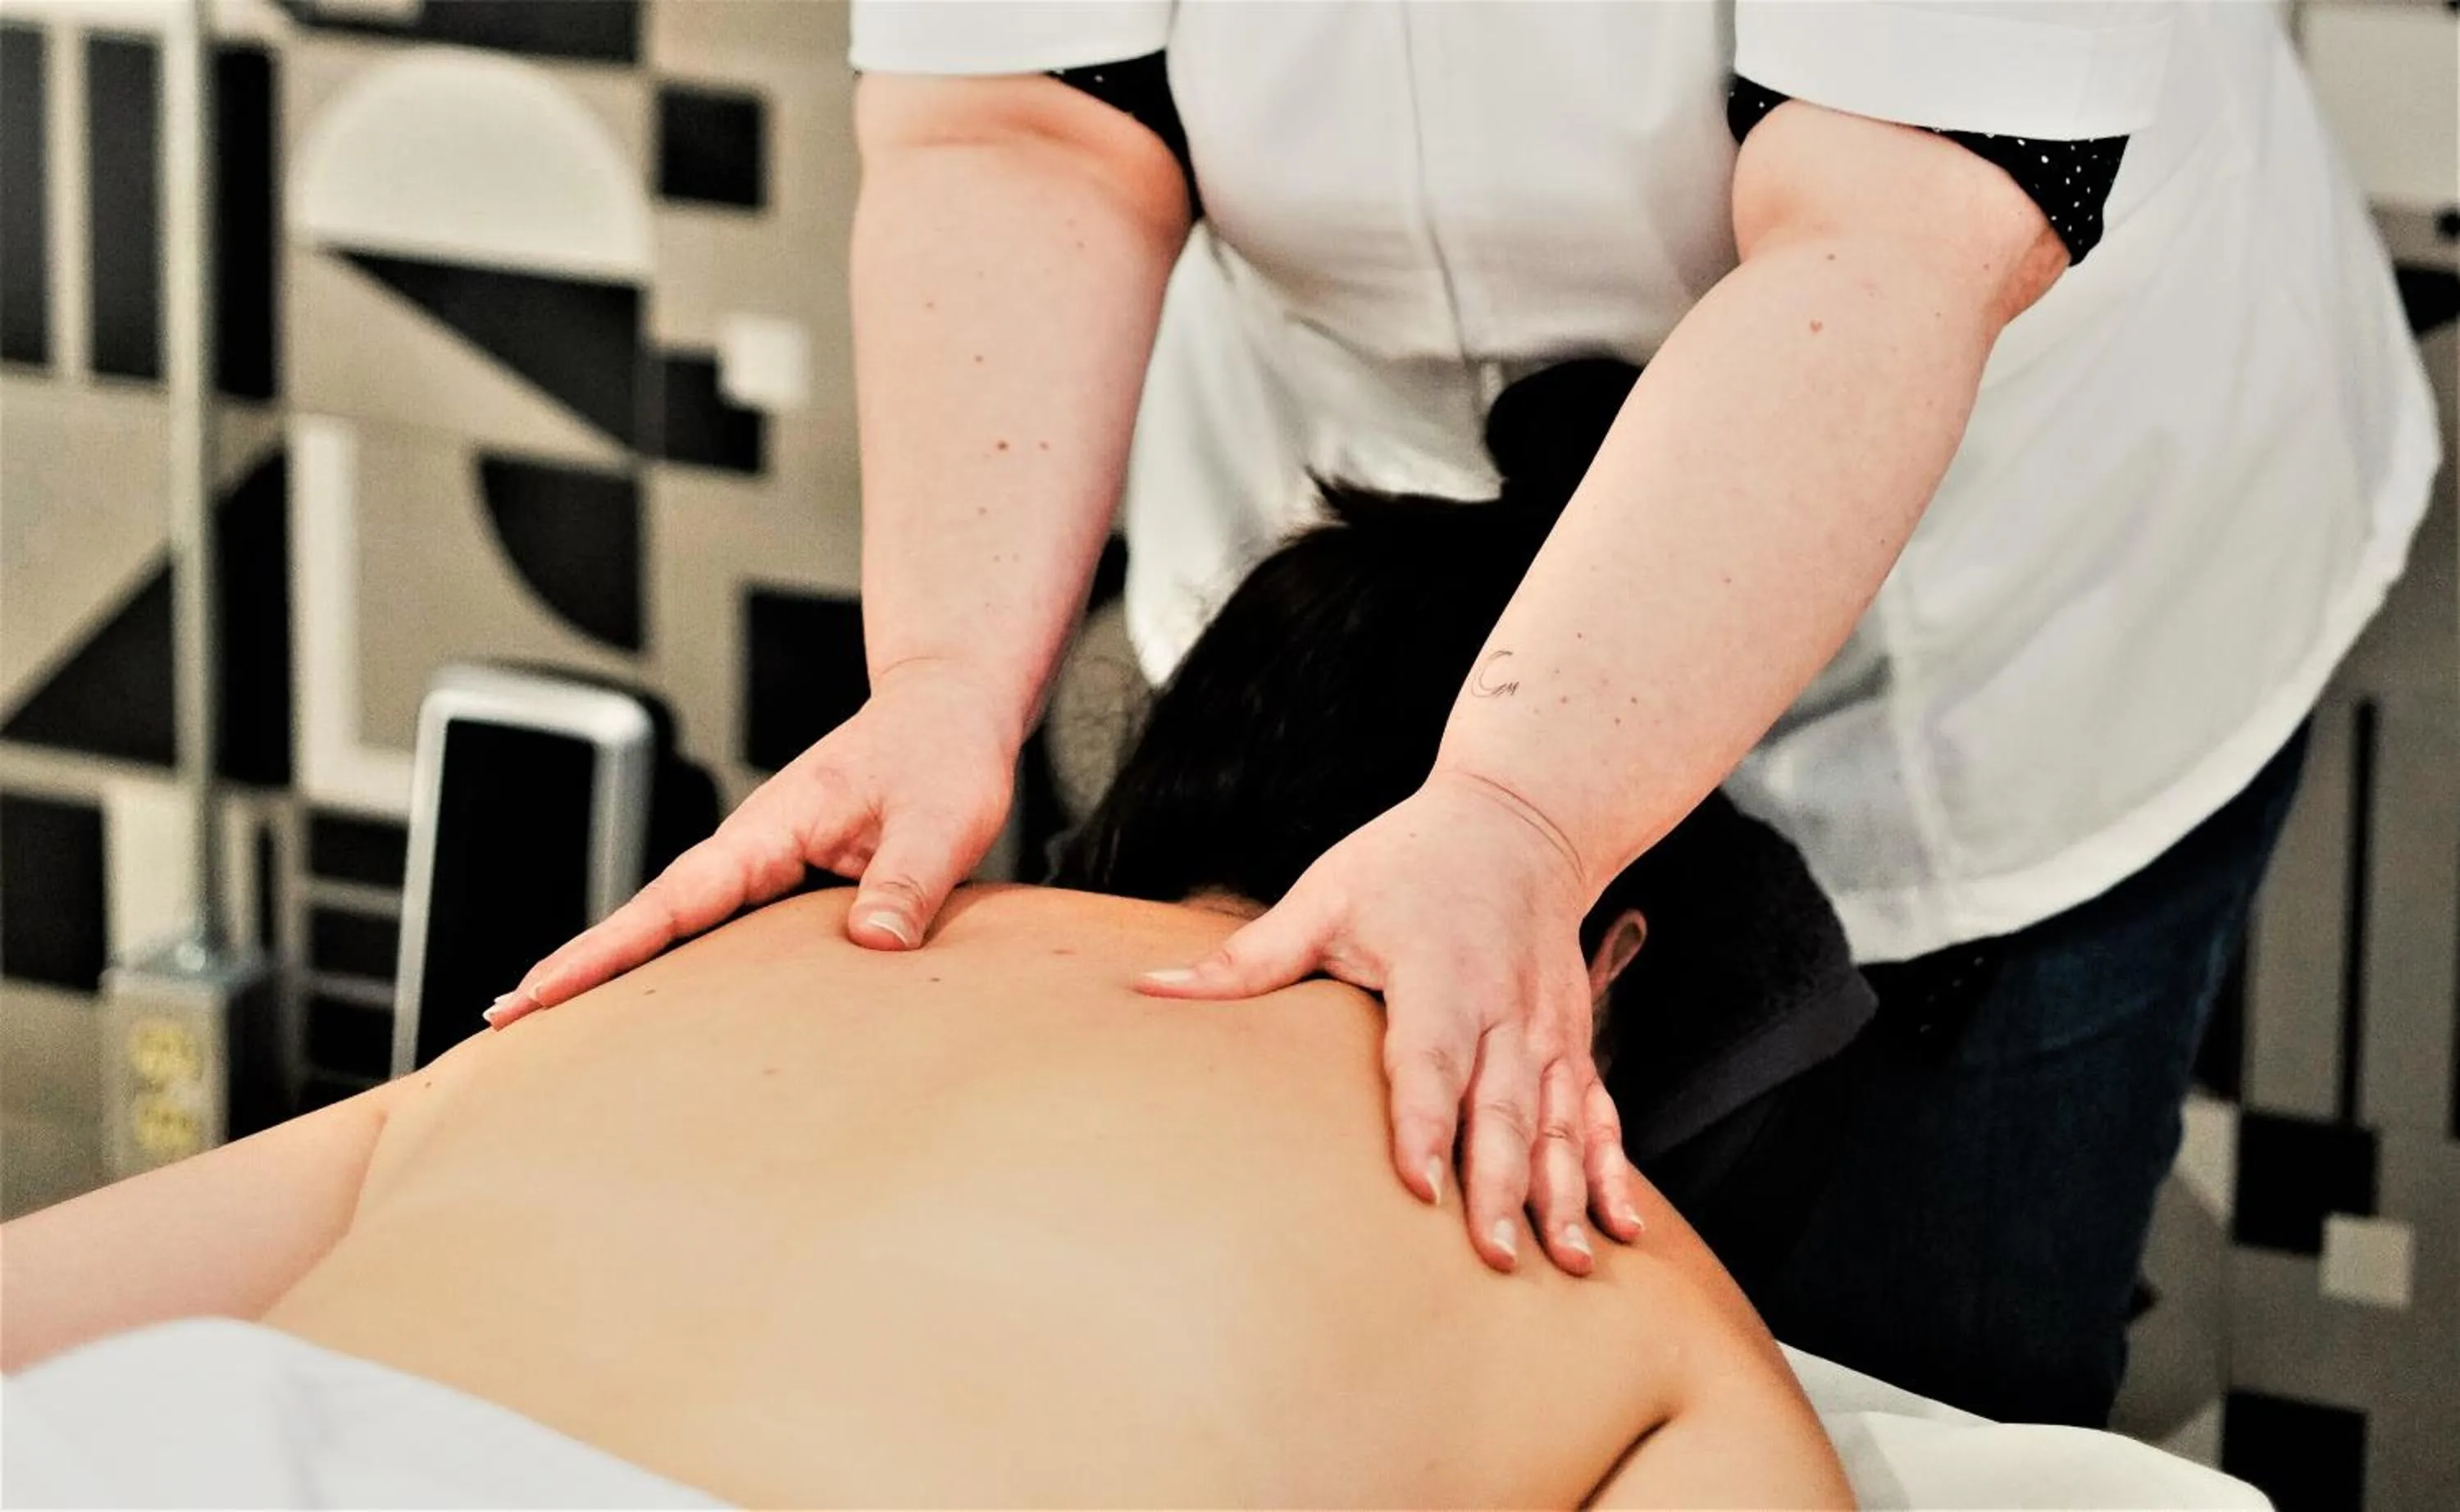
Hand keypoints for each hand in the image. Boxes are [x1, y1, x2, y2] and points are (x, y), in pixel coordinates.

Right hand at [488, 660, 1018, 1026]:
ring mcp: (767, 870)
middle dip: (578, 971)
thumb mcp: (942, 816)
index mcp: (769, 830)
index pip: (671, 901)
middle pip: (651, 922)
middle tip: (502, 1027)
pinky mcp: (791, 886)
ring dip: (623, 977)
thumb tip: (874, 945)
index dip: (604, 952)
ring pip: (682, 934)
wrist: (948, 709)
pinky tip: (667, 1016)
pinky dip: (686, 971)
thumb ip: (910, 879)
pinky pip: (726, 937)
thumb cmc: (941, 750)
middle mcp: (753, 851)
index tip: (537, 991)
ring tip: (558, 1037)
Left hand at [1138, 771, 1645, 1274]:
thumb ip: (1247, 959)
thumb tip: (1149, 991)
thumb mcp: (1326, 895)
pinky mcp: (1574, 1040)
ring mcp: (1548, 1027)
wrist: (1521, 819)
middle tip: (1492, 1257)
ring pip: (1558, 1120)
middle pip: (1502, 1106)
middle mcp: (1505, 1005)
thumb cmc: (1409, 860)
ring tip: (1562, 1261)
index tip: (1419, 1188)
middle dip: (1502, 1186)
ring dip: (1563, 1193)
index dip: (1425, 1123)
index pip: (1431, 1058)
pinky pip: (1597, 1112)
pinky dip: (1612, 1169)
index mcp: (1439, 971)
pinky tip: (1619, 1228)